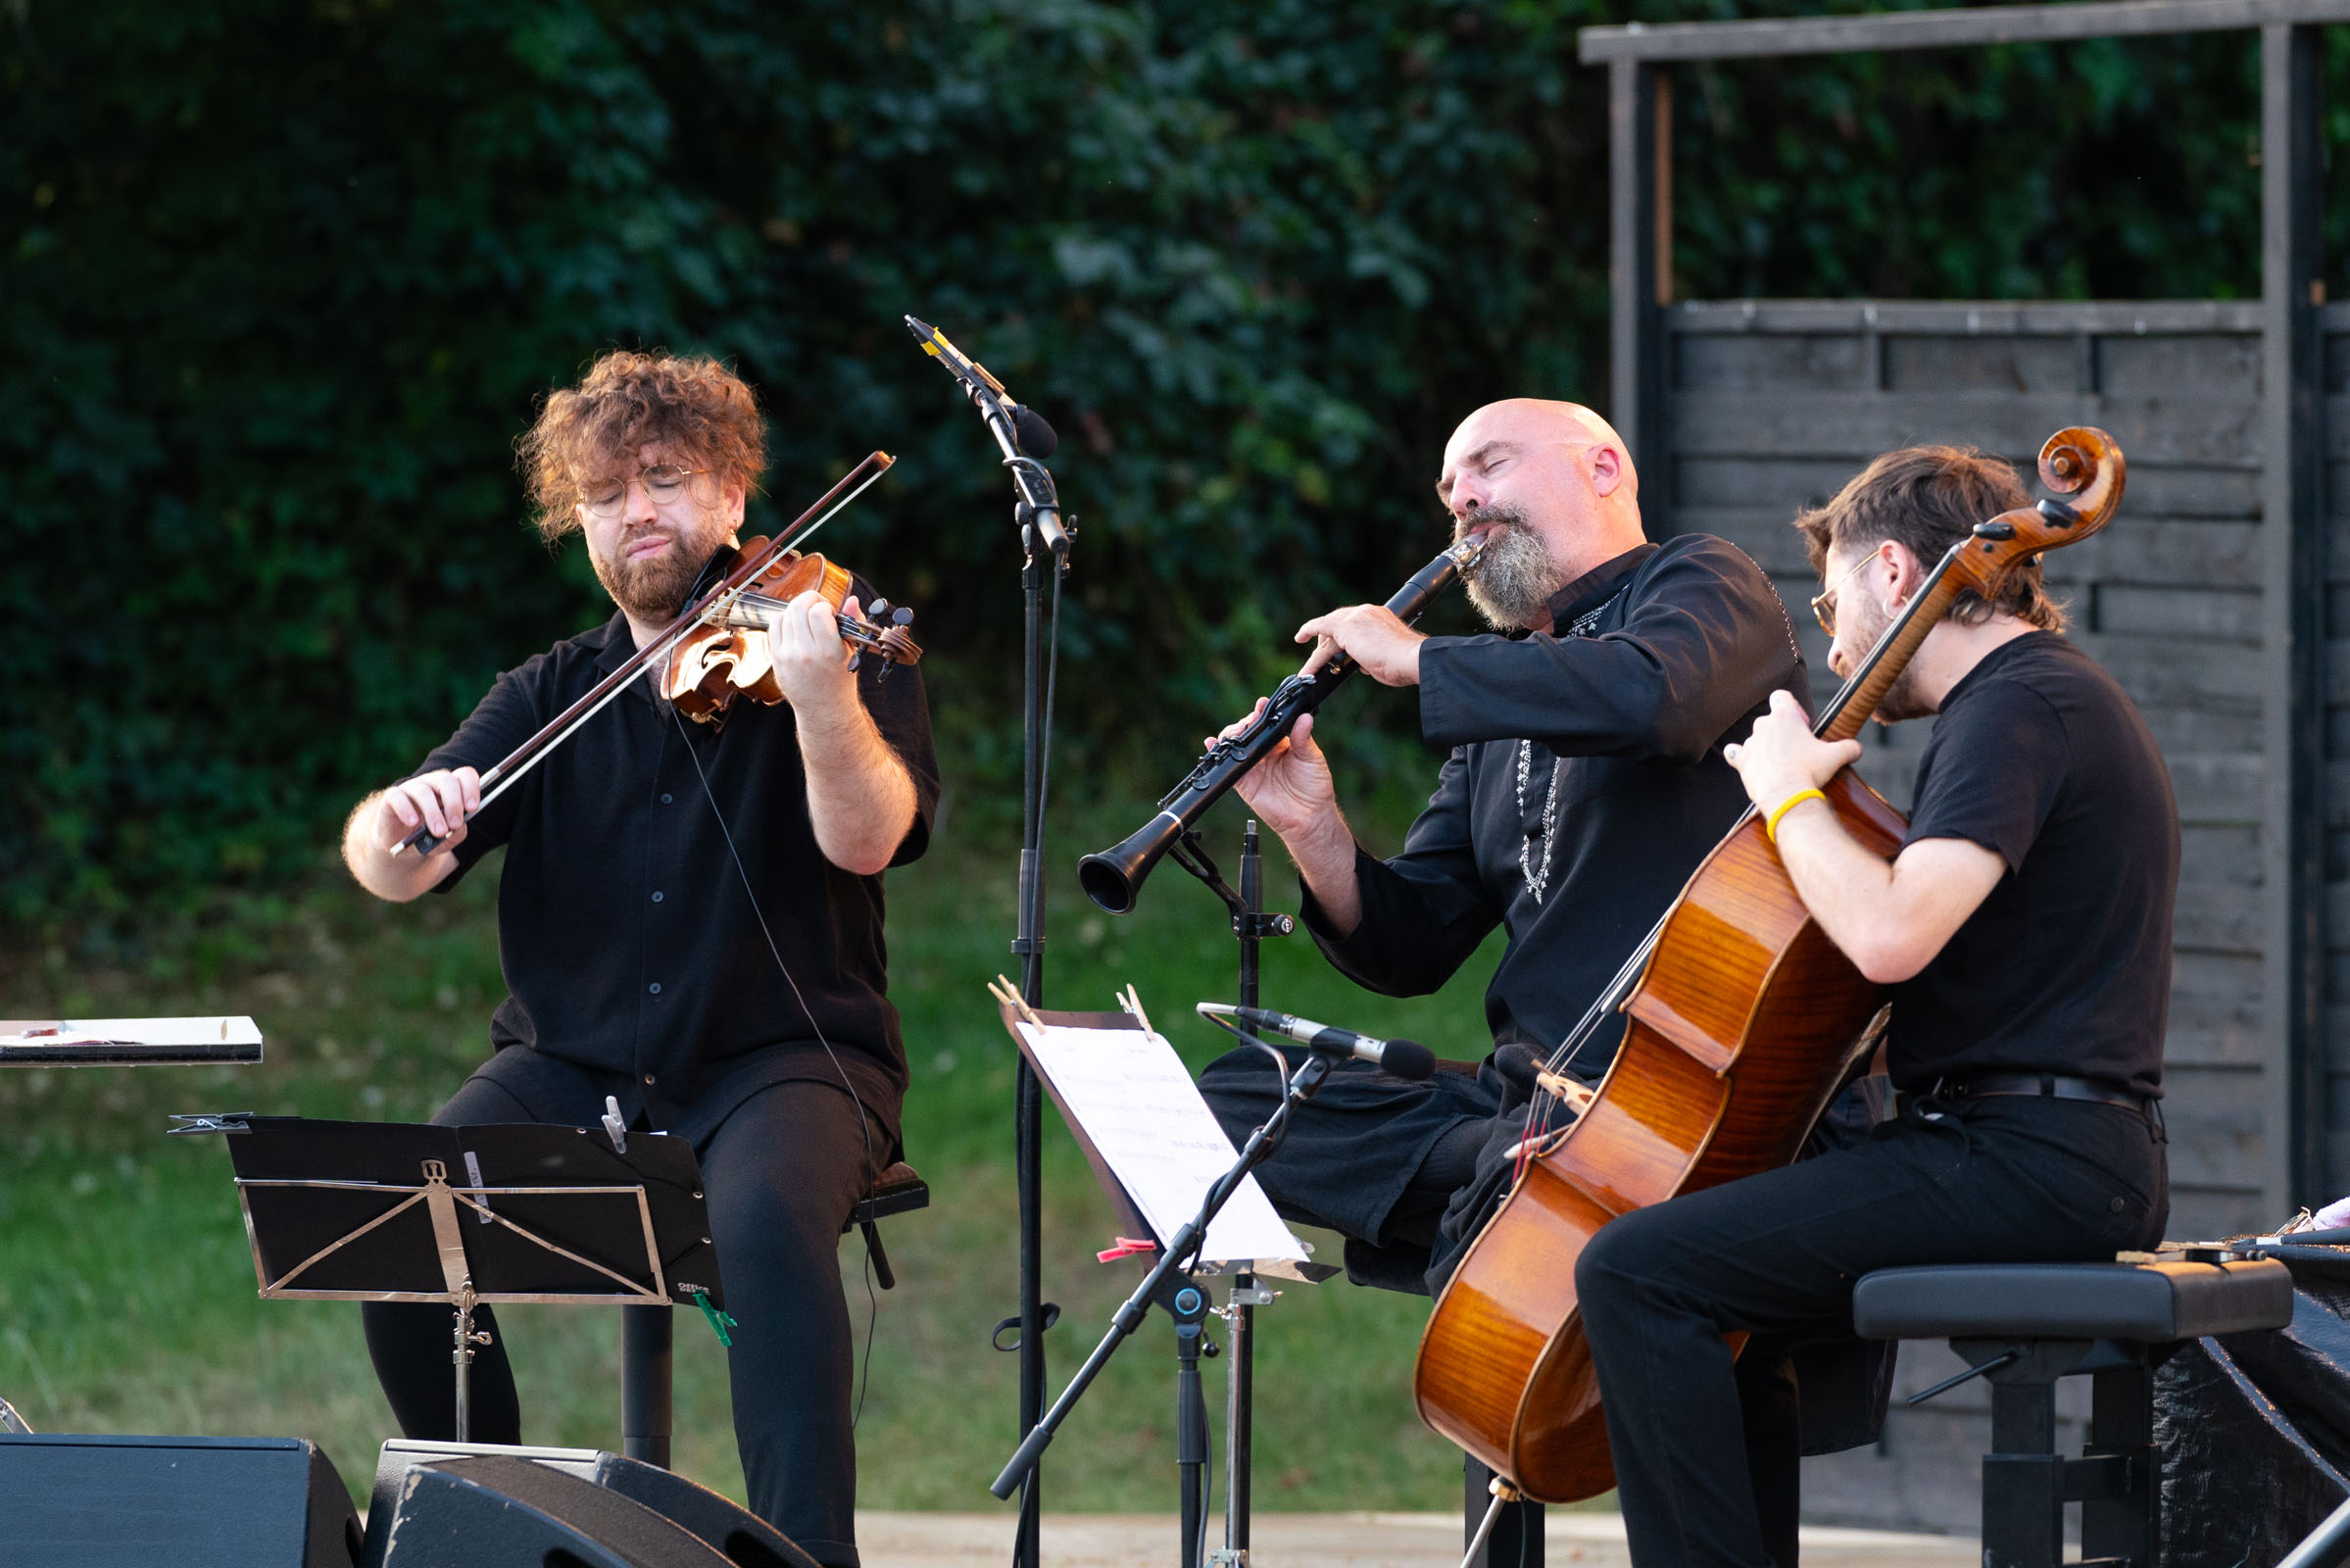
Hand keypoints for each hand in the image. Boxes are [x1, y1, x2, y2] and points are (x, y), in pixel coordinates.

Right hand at [371, 767, 480, 853]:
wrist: (403, 846)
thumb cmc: (431, 836)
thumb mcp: (449, 838)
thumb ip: (457, 832)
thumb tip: (456, 827)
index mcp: (452, 788)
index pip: (465, 775)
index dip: (471, 788)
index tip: (472, 808)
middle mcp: (433, 782)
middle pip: (446, 780)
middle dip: (453, 803)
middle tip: (455, 824)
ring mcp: (412, 787)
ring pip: (423, 791)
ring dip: (433, 813)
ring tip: (438, 832)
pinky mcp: (393, 796)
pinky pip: (398, 797)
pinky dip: (406, 810)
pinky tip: (412, 823)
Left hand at [767, 590, 859, 715]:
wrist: (823, 708)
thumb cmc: (840, 679)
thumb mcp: (852, 653)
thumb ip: (853, 624)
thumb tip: (851, 600)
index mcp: (829, 652)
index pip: (819, 613)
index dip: (825, 606)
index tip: (830, 613)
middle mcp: (807, 654)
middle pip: (799, 609)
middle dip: (809, 599)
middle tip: (818, 606)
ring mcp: (788, 656)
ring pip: (786, 614)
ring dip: (798, 609)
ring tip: (808, 619)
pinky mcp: (776, 658)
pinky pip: (775, 626)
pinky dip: (784, 619)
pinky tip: (795, 626)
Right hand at [1206, 704, 1338, 843]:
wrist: (1308, 817)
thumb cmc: (1315, 787)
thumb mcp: (1312, 758)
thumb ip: (1304, 738)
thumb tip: (1303, 717)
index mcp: (1281, 743)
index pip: (1267, 723)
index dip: (1262, 712)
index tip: (1261, 705)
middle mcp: (1265, 752)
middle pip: (1247, 731)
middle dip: (1244, 723)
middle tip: (1249, 721)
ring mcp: (1253, 766)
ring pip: (1235, 745)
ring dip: (1231, 734)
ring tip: (1236, 732)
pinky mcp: (1243, 782)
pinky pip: (1227, 766)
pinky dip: (1217, 754)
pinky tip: (1212, 743)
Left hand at [1294, 604, 1425, 686]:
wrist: (1410, 659)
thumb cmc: (1404, 664)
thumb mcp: (1385, 658)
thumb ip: (1370, 657)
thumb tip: (1360, 664)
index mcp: (1380, 617)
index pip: (1354, 623)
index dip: (1342, 638)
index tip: (1338, 649)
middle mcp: (1367, 612)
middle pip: (1338, 624)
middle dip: (1326, 642)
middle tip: (1320, 660)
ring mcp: (1356, 617)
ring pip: (1328, 632)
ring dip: (1318, 653)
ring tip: (1308, 670)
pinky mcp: (1346, 626)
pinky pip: (1321, 625)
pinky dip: (1308, 630)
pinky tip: (1299, 638)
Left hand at [1722, 690, 1860, 813]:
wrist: (1787, 795)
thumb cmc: (1810, 771)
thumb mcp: (1836, 756)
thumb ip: (1849, 747)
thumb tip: (1857, 749)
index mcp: (1785, 715)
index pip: (1781, 696)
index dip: (1791, 706)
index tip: (1801, 724)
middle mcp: (1763, 725)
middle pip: (1770, 719)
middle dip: (1782, 731)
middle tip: (1796, 748)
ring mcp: (1751, 743)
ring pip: (1756, 738)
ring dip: (1766, 747)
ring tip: (1780, 764)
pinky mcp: (1742, 761)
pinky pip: (1734, 753)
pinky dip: (1739, 756)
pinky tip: (1747, 761)